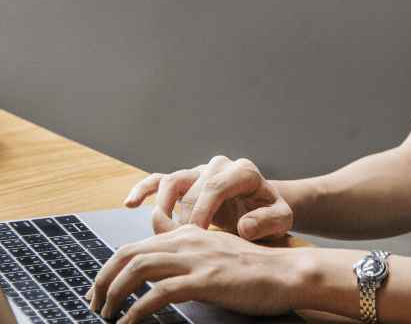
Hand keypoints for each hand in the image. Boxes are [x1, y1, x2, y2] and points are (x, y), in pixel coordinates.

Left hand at [84, 224, 298, 323]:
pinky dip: (137, 310)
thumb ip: (186, 244)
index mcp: (188, 234)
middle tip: (94, 303)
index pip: (136, 246)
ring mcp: (196, 259)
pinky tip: (129, 323)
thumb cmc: (255, 269)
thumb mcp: (216, 248)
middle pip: (128, 254)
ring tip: (106, 315)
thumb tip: (157, 240)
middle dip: (103, 280)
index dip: (110, 267)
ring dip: (114, 294)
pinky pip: (159, 293)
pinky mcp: (205, 279)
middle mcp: (187, 240)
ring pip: (137, 269)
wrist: (288, 273)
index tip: (100, 289)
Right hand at [124, 156, 292, 240]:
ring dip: (161, 206)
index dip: (202, 211)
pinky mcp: (185, 181)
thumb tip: (245, 227)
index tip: (196, 236)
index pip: (215, 185)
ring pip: (171, 180)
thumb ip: (267, 223)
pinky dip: (143, 190)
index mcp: (243, 171)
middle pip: (191, 187)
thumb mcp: (281, 221)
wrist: (264, 210)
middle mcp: (218, 166)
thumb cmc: (270, 216)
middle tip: (178, 244)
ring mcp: (199, 172)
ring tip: (159, 231)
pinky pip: (159, 180)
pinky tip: (129, 204)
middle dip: (182, 217)